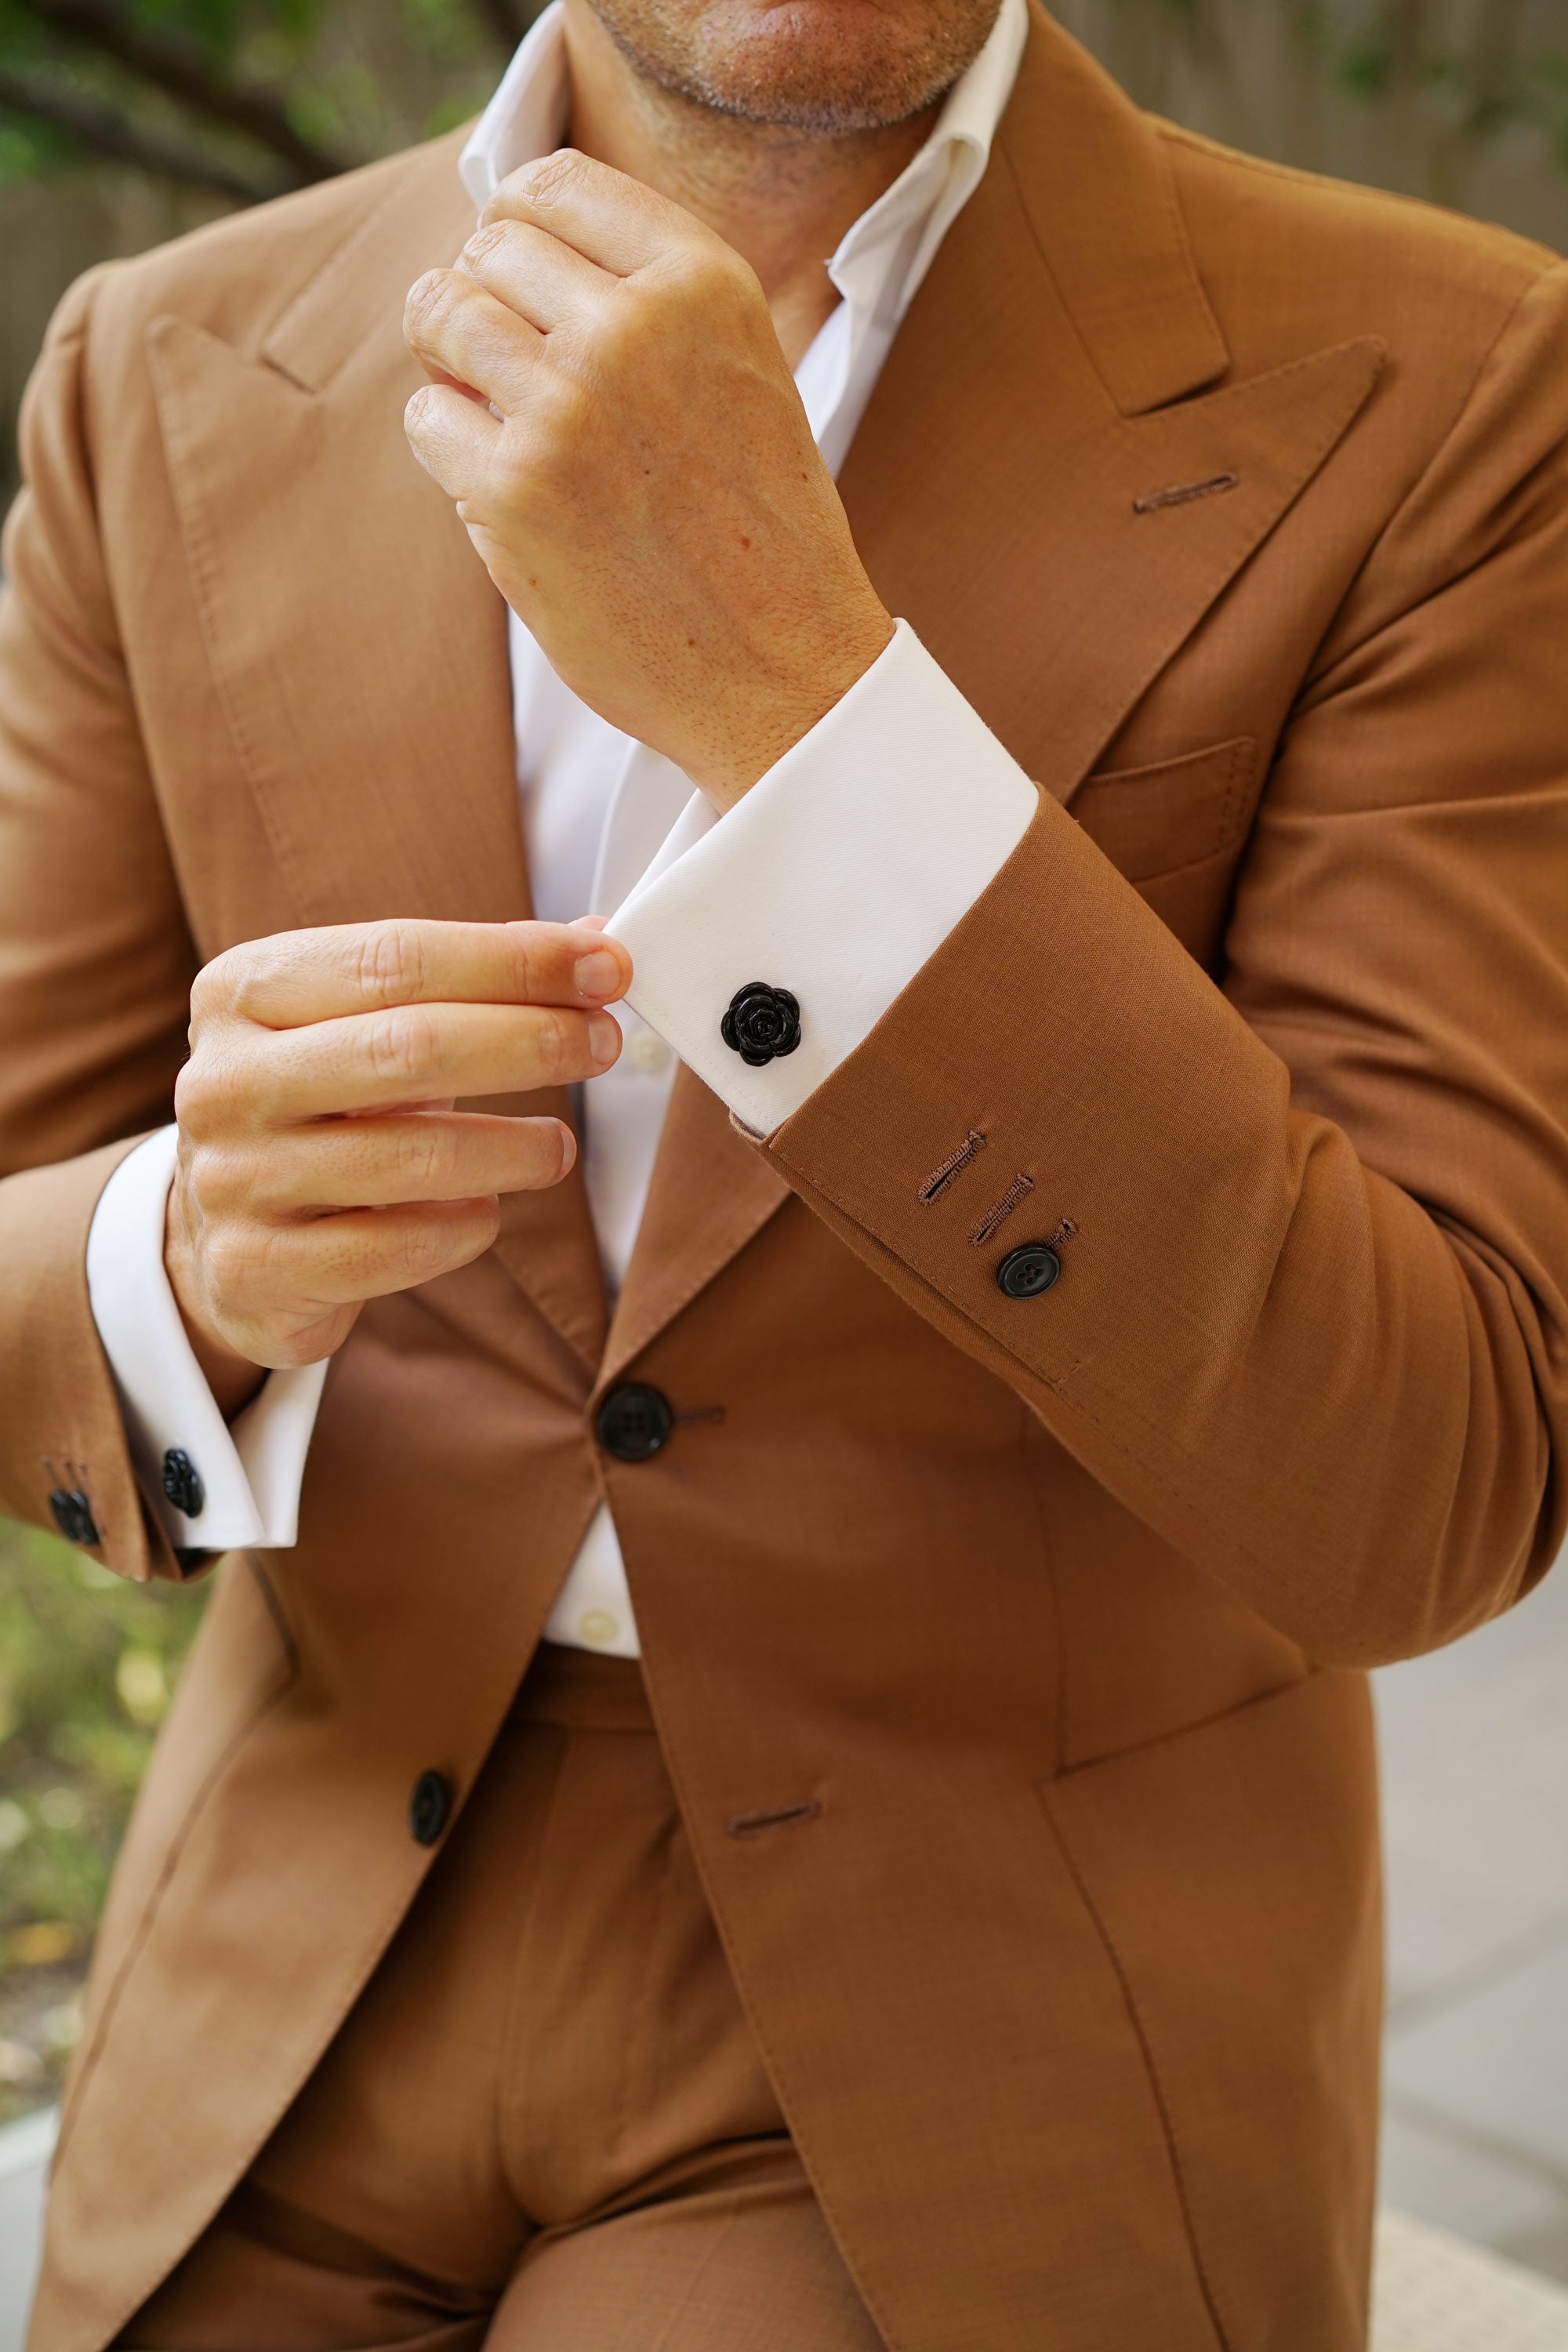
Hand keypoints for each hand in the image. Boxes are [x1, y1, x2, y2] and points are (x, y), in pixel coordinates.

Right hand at [166, 918, 629, 1412]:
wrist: (222, 1242)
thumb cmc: (318, 1112)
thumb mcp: (364, 1028)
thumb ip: (472, 981)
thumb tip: (595, 944)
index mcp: (244, 991)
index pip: (397, 958)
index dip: (514, 960)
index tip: (605, 965)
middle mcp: (226, 1080)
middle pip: (409, 1047)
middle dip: (530, 1040)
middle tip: (602, 1045)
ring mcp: (233, 1178)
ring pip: (412, 1155)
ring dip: (515, 1148)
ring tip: (559, 1147)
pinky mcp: (255, 1268)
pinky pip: (393, 1249)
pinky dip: (463, 1228)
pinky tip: (486, 1211)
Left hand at [402, 150, 894, 808]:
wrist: (783, 671)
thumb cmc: (759, 533)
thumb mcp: (742, 372)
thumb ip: (652, 301)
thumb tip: (511, 247)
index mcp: (702, 282)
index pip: (554, 184)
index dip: (515, 224)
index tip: (518, 274)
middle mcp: (633, 327)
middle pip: (487, 248)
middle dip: (479, 296)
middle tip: (502, 364)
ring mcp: (566, 406)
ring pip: (442, 316)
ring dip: (449, 362)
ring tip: (490, 412)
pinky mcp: (513, 490)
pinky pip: (427, 417)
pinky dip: (446, 445)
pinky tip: (500, 484)